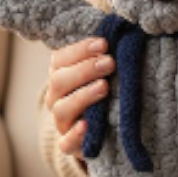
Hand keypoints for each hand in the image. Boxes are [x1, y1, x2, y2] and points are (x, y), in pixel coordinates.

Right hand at [46, 38, 114, 157]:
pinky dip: (75, 134)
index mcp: (60, 75)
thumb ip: (104, 55)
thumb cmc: (104, 93)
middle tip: (109, 62)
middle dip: (84, 70)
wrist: (101, 132)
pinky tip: (87, 125)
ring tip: (104, 87)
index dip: (80, 50)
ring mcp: (61, 122)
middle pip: (59, 81)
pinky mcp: (69, 144)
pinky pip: (65, 142)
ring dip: (82, 96)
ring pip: (61, 109)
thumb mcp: (102, 73)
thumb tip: (121, 31)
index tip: (104, 43)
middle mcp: (56, 98)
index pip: (60, 58)